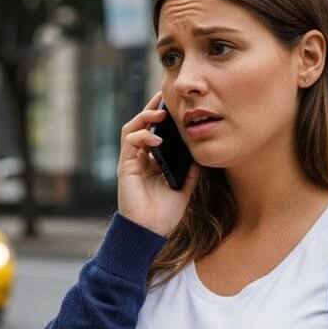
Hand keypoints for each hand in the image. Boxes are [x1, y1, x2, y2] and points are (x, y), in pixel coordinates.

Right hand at [117, 91, 197, 236]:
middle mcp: (140, 158)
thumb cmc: (165, 213)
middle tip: (165, 97)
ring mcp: (131, 161)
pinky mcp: (125, 167)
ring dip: (144, 117)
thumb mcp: (185, 187)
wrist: (150, 231)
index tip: (175, 104)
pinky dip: (142, 136)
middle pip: (142, 125)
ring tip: (160, 113)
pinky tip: (156, 139)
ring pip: (132, 128)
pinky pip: (130, 142)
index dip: (162, 117)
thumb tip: (202, 152)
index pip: (155, 132)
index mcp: (153, 161)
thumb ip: (191, 170)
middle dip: (152, 109)